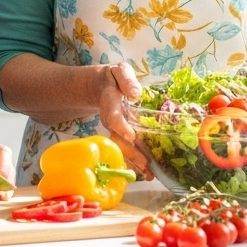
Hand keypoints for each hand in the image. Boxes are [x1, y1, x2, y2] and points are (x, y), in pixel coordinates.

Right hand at [91, 62, 152, 178]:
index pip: (114, 117)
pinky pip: (124, 150)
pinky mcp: (119, 135)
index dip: (121, 127)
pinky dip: (134, 162)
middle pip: (118, 139)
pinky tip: (146, 172)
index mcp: (110, 102)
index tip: (131, 136)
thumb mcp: (119, 71)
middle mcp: (110, 119)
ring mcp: (113, 129)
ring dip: (134, 162)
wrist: (98, 86)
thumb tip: (135, 94)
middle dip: (131, 153)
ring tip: (148, 175)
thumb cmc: (113, 78)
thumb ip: (127, 80)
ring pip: (121, 148)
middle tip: (145, 166)